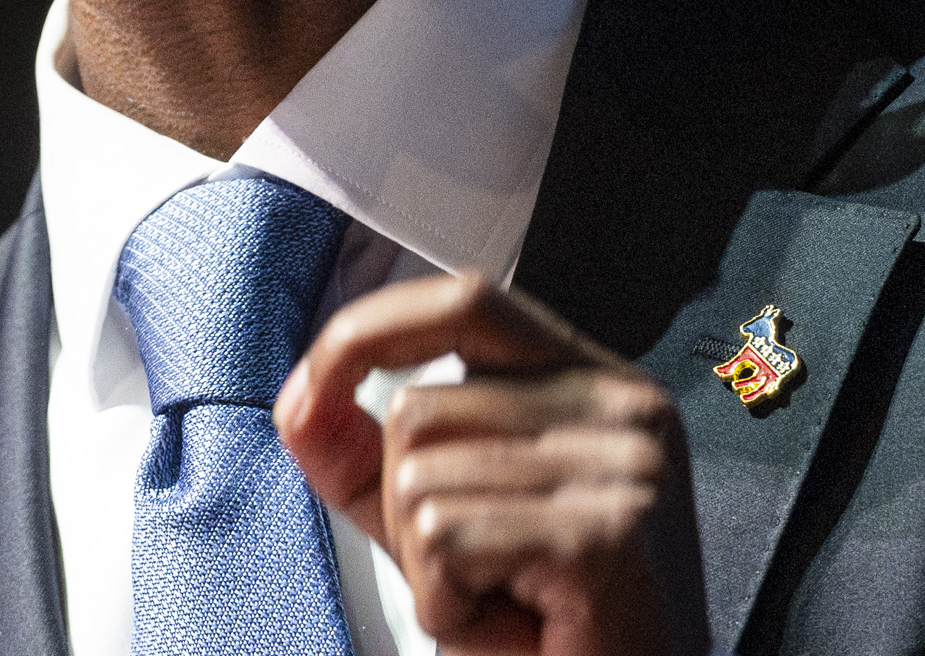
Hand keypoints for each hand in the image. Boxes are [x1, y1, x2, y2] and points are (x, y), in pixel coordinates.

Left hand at [274, 275, 708, 655]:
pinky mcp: (604, 535)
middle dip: (407, 510)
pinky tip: (520, 630)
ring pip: (418, 478)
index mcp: (601, 385)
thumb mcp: (444, 532)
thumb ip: (369, 462)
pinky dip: (448, 605)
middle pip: (420, 409)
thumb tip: (298, 402)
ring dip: (430, 570)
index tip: (312, 386)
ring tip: (508, 605)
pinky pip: (445, 540)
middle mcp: (626, 409)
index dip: (372, 330)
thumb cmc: (555, 632)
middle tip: (483, 577)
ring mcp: (624, 468)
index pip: (468, 302)